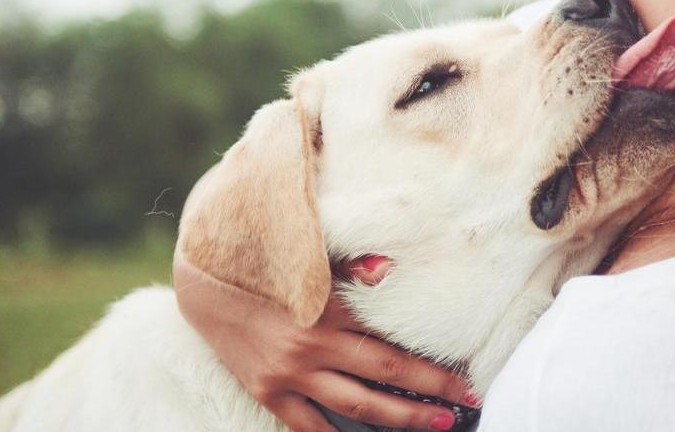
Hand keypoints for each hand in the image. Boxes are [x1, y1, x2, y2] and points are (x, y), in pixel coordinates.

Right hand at [173, 255, 478, 431]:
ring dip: (398, 419)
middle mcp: (311, 346)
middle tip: (464, 407)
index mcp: (330, 311)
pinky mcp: (267, 391)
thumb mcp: (313, 259)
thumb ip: (353, 268)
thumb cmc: (272, 265)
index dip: (433, 367)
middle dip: (428, 397)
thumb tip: (390, 269)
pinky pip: (307, 425)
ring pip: (354, 407)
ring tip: (433, 425)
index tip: (465, 380)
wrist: (208, 282)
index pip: (394, 347)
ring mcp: (288, 374)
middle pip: (384, 378)